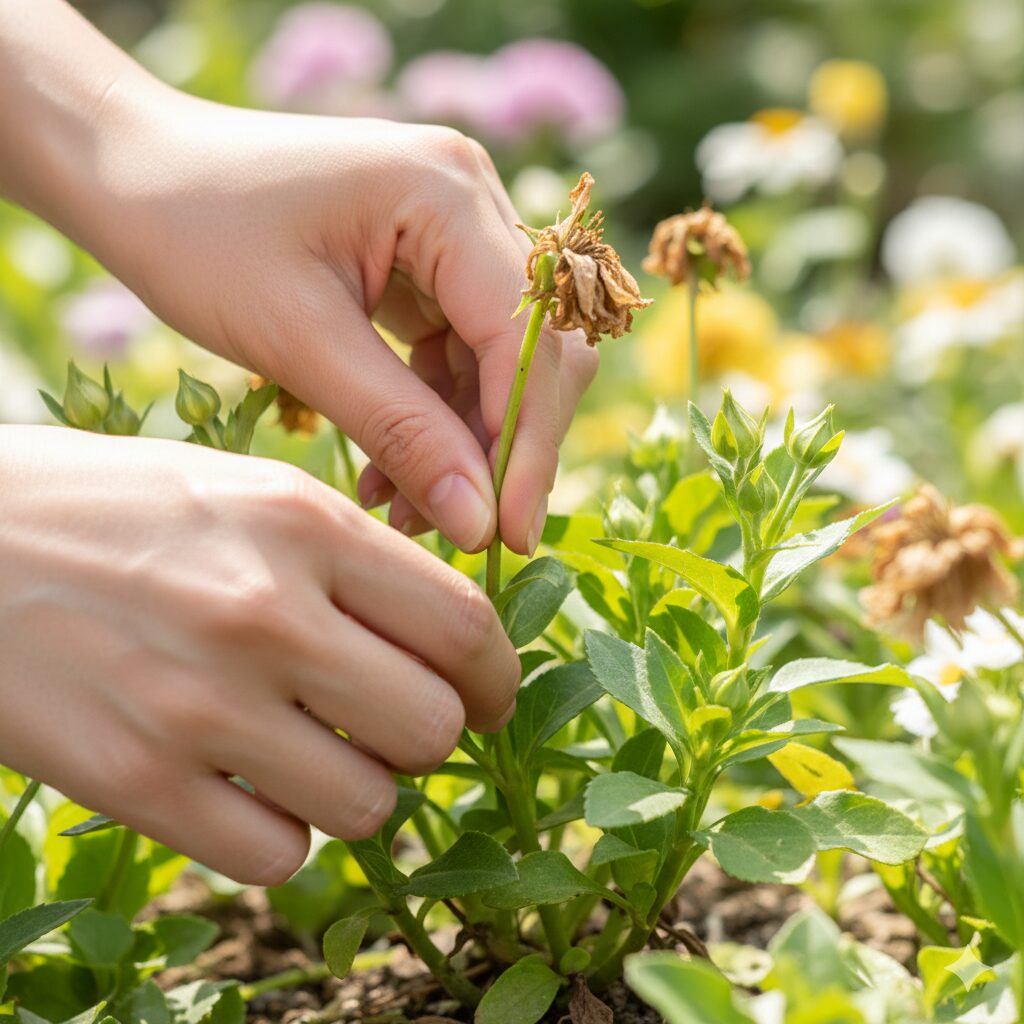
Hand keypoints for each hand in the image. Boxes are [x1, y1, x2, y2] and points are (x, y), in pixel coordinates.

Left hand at [0, 0, 596, 553]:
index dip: (526, 443)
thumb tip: (480, 522)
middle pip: (530, 349)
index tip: (509, 535)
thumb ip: (400, 430)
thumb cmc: (195, 234)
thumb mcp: (298, 341)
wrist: (132, 175)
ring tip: (404, 513)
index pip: (525, 337)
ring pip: (498, 362)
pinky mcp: (429, 263)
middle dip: (503, 447)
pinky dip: (433, 420)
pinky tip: (390, 474)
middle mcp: (470, 201)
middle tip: (468, 534)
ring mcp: (454, 230)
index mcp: (446, 193)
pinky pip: (458, 356)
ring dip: (465, 444)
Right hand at [0, 427, 519, 883]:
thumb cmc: (118, 510)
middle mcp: (263, 612)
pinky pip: (279, 856)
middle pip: (432, 727)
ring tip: (311, 752)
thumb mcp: (247, 492)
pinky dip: (282, 833)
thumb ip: (354, 559)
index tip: (490, 698)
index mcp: (302, 525)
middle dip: (430, 737)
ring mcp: (198, 704)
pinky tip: (246, 787)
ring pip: (367, 807)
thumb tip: (447, 641)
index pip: (463, 626)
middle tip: (391, 724)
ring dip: (357, 792)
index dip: (497, 677)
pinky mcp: (135, 782)